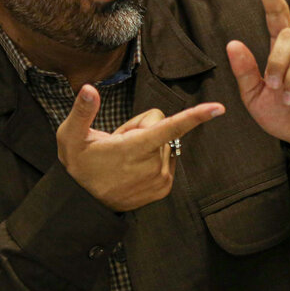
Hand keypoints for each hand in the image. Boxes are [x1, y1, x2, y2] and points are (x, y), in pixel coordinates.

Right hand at [57, 86, 224, 211]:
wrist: (85, 202)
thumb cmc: (78, 165)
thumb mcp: (70, 136)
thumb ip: (82, 111)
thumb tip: (87, 88)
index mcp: (135, 148)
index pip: (170, 127)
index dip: (195, 116)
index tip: (219, 108)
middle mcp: (153, 164)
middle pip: (162, 124)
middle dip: (142, 127)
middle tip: (119, 142)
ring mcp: (160, 178)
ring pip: (166, 142)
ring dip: (148, 144)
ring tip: (124, 157)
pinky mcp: (164, 188)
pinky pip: (167, 158)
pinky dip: (152, 158)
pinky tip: (133, 167)